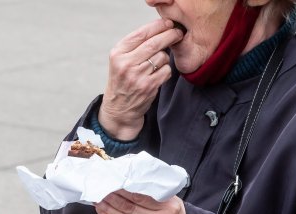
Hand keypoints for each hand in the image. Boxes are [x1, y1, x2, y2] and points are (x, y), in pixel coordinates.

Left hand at [95, 190, 185, 213]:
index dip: (125, 191)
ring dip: (109, 209)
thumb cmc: (171, 213)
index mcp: (167, 208)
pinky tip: (103, 210)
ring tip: (98, 199)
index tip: (115, 183)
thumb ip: (153, 191)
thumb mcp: (170, 199)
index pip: (141, 198)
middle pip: (131, 208)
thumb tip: (131, 181)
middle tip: (103, 189)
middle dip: (114, 198)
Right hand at [98, 19, 183, 140]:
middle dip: (169, 35)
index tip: (168, 23)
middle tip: (177, 33)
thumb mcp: (120, 61)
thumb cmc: (122, 80)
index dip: (158, 26)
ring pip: (162, 57)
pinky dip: (166, 70)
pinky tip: (158, 74)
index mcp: (117, 54)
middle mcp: (125, 64)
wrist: (119, 109)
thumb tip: (161, 28)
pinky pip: (166, 71)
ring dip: (165, 57)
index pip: (141, 34)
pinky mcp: (148, 87)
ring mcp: (137, 76)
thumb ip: (135, 45)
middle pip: (154, 43)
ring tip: (158, 63)